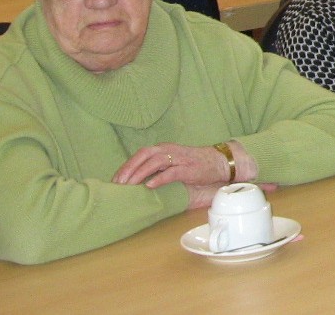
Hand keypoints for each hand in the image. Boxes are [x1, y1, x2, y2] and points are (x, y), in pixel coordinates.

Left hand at [114, 142, 231, 189]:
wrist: (219, 162)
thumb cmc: (194, 165)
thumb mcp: (172, 163)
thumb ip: (156, 167)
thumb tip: (135, 180)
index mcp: (163, 148)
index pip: (140, 154)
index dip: (126, 166)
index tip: (115, 180)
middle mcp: (169, 150)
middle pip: (144, 155)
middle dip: (129, 168)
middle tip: (117, 183)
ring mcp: (179, 158)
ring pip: (155, 162)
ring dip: (140, 173)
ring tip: (129, 185)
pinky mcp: (189, 168)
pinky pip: (171, 172)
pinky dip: (159, 178)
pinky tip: (150, 185)